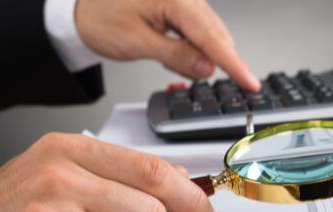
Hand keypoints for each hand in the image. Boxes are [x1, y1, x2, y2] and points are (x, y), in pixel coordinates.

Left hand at [74, 0, 260, 90]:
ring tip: (172, 60)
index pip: (213, 37)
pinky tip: (175, 53)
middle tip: (194, 75)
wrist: (82, 8)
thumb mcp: (138, 43)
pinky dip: (193, 47)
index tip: (250, 83)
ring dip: (202, 55)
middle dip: (214, 61)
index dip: (234, 64)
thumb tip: (208, 69)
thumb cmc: (101, 18)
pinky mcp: (181, 7)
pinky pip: (198, 31)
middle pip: (216, 35)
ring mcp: (185, 0)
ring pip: (209, 35)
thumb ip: (177, 56)